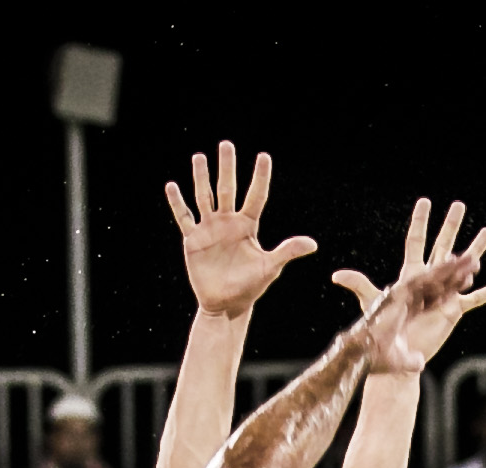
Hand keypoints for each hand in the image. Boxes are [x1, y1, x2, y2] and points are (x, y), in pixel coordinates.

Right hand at [168, 142, 316, 318]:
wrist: (226, 304)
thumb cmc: (250, 287)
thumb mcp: (270, 267)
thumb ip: (288, 252)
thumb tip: (313, 244)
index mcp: (248, 226)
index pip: (255, 196)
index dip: (260, 177)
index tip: (263, 156)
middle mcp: (228, 222)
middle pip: (227, 189)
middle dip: (227, 167)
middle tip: (226, 144)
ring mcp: (210, 229)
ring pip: (205, 197)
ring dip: (201, 177)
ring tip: (199, 157)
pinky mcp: (193, 240)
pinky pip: (184, 217)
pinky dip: (177, 203)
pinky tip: (172, 186)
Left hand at [332, 199, 485, 369]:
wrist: (395, 356)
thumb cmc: (382, 332)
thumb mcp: (373, 303)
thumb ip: (360, 286)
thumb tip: (337, 275)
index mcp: (411, 275)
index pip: (417, 242)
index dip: (420, 222)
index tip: (425, 201)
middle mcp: (429, 280)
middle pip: (442, 247)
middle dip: (451, 225)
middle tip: (459, 204)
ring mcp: (443, 294)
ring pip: (463, 268)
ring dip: (476, 249)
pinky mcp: (453, 311)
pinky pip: (475, 299)